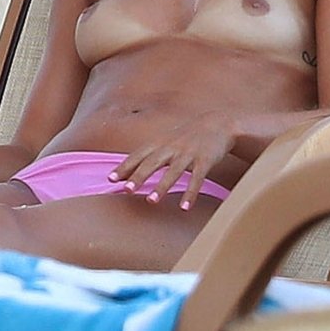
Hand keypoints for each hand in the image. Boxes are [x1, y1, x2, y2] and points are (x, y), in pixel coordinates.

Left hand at [109, 113, 236, 210]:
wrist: (219, 123)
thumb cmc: (188, 135)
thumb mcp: (167, 139)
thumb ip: (150, 154)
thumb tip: (127, 170)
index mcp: (160, 143)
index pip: (138, 155)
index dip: (124, 167)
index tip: (110, 179)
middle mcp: (172, 147)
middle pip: (152, 162)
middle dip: (139, 176)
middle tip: (126, 189)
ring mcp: (188, 154)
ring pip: (173, 172)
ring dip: (162, 187)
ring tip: (151, 201)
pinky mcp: (205, 160)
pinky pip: (197, 179)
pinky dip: (190, 193)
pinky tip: (184, 207)